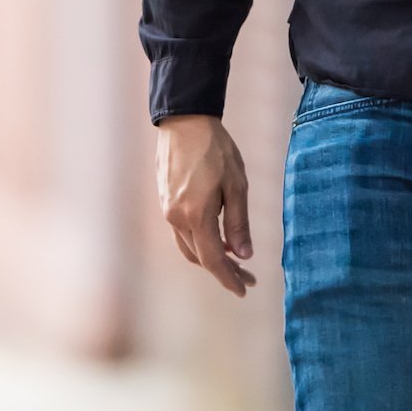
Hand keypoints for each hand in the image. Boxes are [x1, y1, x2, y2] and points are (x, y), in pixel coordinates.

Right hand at [156, 115, 255, 297]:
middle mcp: (176, 218)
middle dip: (223, 270)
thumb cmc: (214, 149)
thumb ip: (238, 223)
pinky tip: (216, 236)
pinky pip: (181, 232)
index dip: (229, 278)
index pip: (213, 260)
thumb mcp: (236, 184)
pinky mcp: (165, 200)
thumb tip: (243, 255)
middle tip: (246, 276)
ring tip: (234, 258)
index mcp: (196, 216)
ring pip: (188, 246)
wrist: (184, 121)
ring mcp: (167, 210)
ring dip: (209, 257)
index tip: (244, 289)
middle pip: (199, 257)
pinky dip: (199, 241)